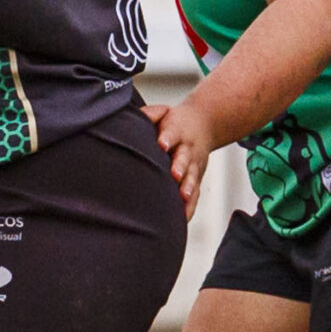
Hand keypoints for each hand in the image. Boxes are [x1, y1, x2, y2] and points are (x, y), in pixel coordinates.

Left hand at [153, 98, 225, 220]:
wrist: (205, 123)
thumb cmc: (175, 121)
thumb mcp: (163, 112)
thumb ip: (148, 115)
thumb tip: (125, 116)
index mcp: (177, 130)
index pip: (172, 133)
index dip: (167, 138)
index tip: (162, 144)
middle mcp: (187, 148)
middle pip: (184, 158)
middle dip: (180, 166)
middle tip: (175, 174)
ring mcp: (194, 165)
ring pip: (192, 177)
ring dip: (188, 187)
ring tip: (182, 196)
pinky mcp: (196, 178)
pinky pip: (195, 194)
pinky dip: (190, 206)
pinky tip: (182, 219)